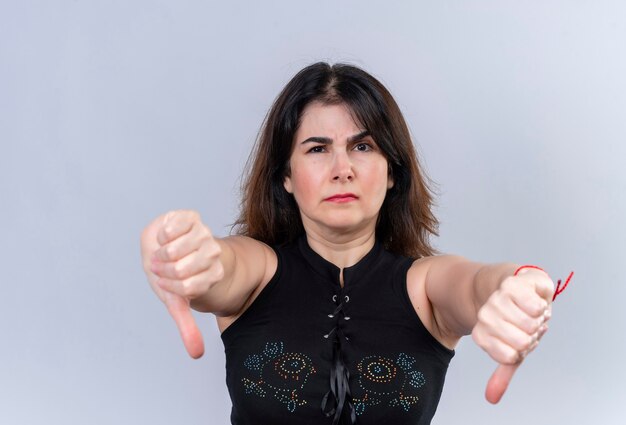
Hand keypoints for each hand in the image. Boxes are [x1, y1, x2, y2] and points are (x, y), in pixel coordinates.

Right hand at [140, 210, 223, 358]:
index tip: (167, 282)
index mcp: (213, 274)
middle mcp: (214, 253)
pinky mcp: (191, 217)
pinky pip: (172, 229)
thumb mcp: (175, 300)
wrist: (165, 245)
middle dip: (163, 270)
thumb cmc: (171, 274)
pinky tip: (165, 237)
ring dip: (160, 253)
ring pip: (175, 250)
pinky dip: (161, 235)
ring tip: (162, 253)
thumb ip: (187, 326)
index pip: (189, 288)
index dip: (170, 286)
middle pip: (182, 270)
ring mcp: (204, 233)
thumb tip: (197, 355)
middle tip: (162, 267)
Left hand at [471, 268, 553, 402]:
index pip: (510, 356)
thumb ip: (502, 372)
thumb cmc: (511, 317)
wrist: (506, 282)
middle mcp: (486, 314)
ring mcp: (498, 297)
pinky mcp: (515, 280)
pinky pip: (535, 305)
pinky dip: (540, 305)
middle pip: (522, 342)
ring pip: (530, 324)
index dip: (520, 349)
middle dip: (531, 334)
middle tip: (525, 322)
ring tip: (529, 310)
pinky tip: (533, 297)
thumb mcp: (508, 346)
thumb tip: (491, 398)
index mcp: (481, 330)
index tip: (516, 336)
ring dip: (537, 319)